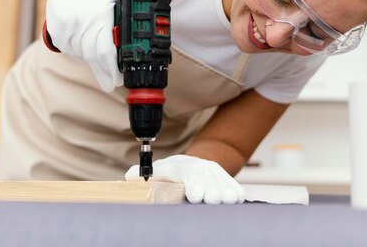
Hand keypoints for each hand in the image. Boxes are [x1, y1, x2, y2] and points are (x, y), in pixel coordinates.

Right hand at [27, 0, 122, 91]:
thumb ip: (124, 19)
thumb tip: (140, 43)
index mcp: (101, 14)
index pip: (106, 50)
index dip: (112, 69)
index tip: (118, 80)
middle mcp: (83, 20)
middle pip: (92, 57)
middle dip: (103, 73)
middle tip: (111, 83)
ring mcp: (67, 25)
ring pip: (80, 54)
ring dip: (91, 61)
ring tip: (99, 61)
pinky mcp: (56, 28)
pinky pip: (68, 49)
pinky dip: (77, 52)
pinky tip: (83, 47)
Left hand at [125, 154, 244, 203]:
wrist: (191, 165)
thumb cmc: (171, 173)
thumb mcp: (157, 172)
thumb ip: (143, 175)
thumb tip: (129, 176)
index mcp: (184, 167)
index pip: (192, 175)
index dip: (195, 185)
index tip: (196, 196)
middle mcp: (203, 168)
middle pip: (211, 181)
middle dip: (213, 192)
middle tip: (214, 200)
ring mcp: (217, 174)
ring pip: (225, 184)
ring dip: (226, 194)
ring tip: (227, 201)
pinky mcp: (227, 180)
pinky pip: (234, 186)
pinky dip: (236, 193)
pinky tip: (237, 199)